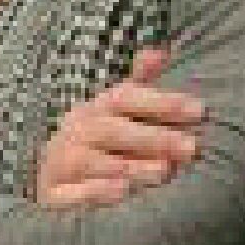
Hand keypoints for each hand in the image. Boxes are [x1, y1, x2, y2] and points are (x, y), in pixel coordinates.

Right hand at [36, 47, 205, 207]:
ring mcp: (66, 161)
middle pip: (115, 131)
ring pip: (97, 163)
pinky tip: (122, 191)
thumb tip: (164, 50)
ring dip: (132, 166)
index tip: (199, 110)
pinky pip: (74, 193)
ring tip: (166, 170)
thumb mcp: (112, 107)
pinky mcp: (55, 194)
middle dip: (154, 139)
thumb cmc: (92, 138)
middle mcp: (80, 131)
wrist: (44, 174)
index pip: (127, 98)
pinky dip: (96, 191)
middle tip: (192, 147)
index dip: (161, 103)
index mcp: (96, 108)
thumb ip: (140, 82)